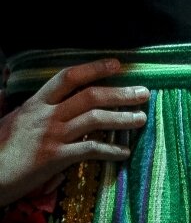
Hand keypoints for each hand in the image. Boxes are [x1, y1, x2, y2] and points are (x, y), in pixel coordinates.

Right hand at [0, 59, 148, 207]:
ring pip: (94, 119)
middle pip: (89, 96)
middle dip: (120, 93)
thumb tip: (43, 101)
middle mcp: (45, 115)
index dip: (94, 68)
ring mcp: (51, 135)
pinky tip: (125, 153)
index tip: (118, 64)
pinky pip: (90, 150)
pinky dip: (111, 151)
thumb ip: (33, 111)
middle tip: (144, 93)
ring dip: (122, 118)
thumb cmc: (0, 149)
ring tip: (142, 118)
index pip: (68, 77)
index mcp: (36, 104)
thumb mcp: (14, 122)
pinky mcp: (54, 158)